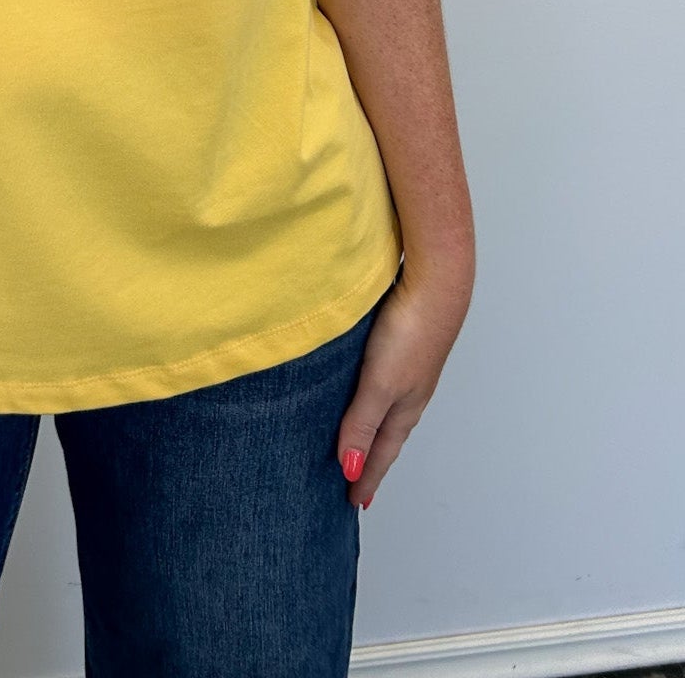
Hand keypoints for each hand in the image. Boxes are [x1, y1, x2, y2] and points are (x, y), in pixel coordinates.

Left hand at [335, 255, 473, 508]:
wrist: (436, 283)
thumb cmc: (411, 332)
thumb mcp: (380, 384)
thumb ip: (362, 423)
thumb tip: (351, 468)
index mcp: (404, 409)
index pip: (380, 454)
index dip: (367, 478)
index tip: (354, 503)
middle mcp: (408, 394)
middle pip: (385, 437)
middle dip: (370, 461)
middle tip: (356, 483)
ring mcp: (407, 370)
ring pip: (385, 410)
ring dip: (370, 431)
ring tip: (357, 444)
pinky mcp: (402, 345)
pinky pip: (382, 384)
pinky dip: (370, 400)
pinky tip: (361, 390)